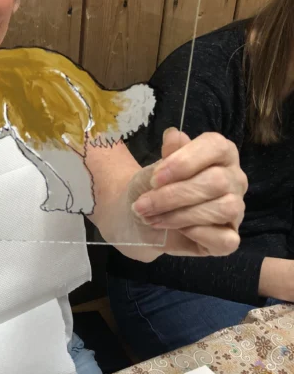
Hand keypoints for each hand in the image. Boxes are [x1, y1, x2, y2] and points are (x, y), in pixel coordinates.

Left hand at [128, 128, 247, 257]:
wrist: (139, 219)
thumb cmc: (151, 188)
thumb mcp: (152, 170)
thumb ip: (166, 155)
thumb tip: (174, 135)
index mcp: (220, 154)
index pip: (215, 146)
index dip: (184, 161)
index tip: (155, 178)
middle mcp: (234, 178)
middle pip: (217, 181)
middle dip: (173, 195)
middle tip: (143, 205)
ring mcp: (235, 209)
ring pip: (223, 209)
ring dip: (180, 216)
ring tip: (152, 218)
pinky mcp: (229, 237)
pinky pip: (226, 239)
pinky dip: (198, 234)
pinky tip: (178, 232)